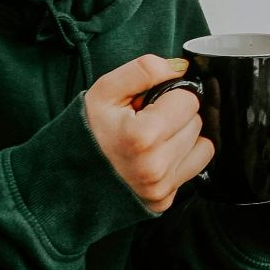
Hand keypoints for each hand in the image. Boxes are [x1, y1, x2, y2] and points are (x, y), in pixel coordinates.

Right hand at [85, 55, 212, 212]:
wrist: (67, 175)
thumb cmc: (88, 130)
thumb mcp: (105, 91)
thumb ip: (144, 70)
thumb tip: (181, 68)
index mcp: (142, 137)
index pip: (188, 100)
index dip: (169, 95)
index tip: (149, 104)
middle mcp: (155, 167)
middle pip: (196, 122)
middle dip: (176, 116)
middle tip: (147, 122)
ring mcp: (160, 188)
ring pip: (202, 143)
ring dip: (182, 136)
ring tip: (152, 139)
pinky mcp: (164, 200)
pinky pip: (197, 165)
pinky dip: (184, 157)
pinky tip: (159, 155)